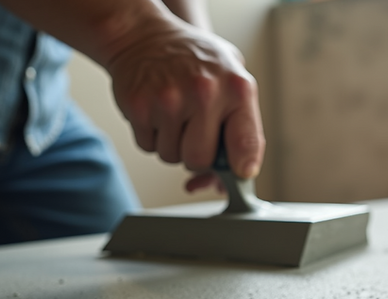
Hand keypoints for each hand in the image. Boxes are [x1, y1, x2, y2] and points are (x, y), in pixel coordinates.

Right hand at [106, 14, 264, 190]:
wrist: (143, 36)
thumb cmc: (193, 61)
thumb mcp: (231, 76)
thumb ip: (242, 120)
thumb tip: (242, 171)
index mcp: (236, 88)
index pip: (248, 142)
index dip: (243, 167)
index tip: (241, 174)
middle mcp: (205, 93)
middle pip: (200, 160)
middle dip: (196, 155)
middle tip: (193, 133)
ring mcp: (169, 100)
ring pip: (172, 156)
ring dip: (171, 144)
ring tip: (173, 114)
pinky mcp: (139, 107)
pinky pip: (148, 147)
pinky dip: (151, 135)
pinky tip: (155, 111)